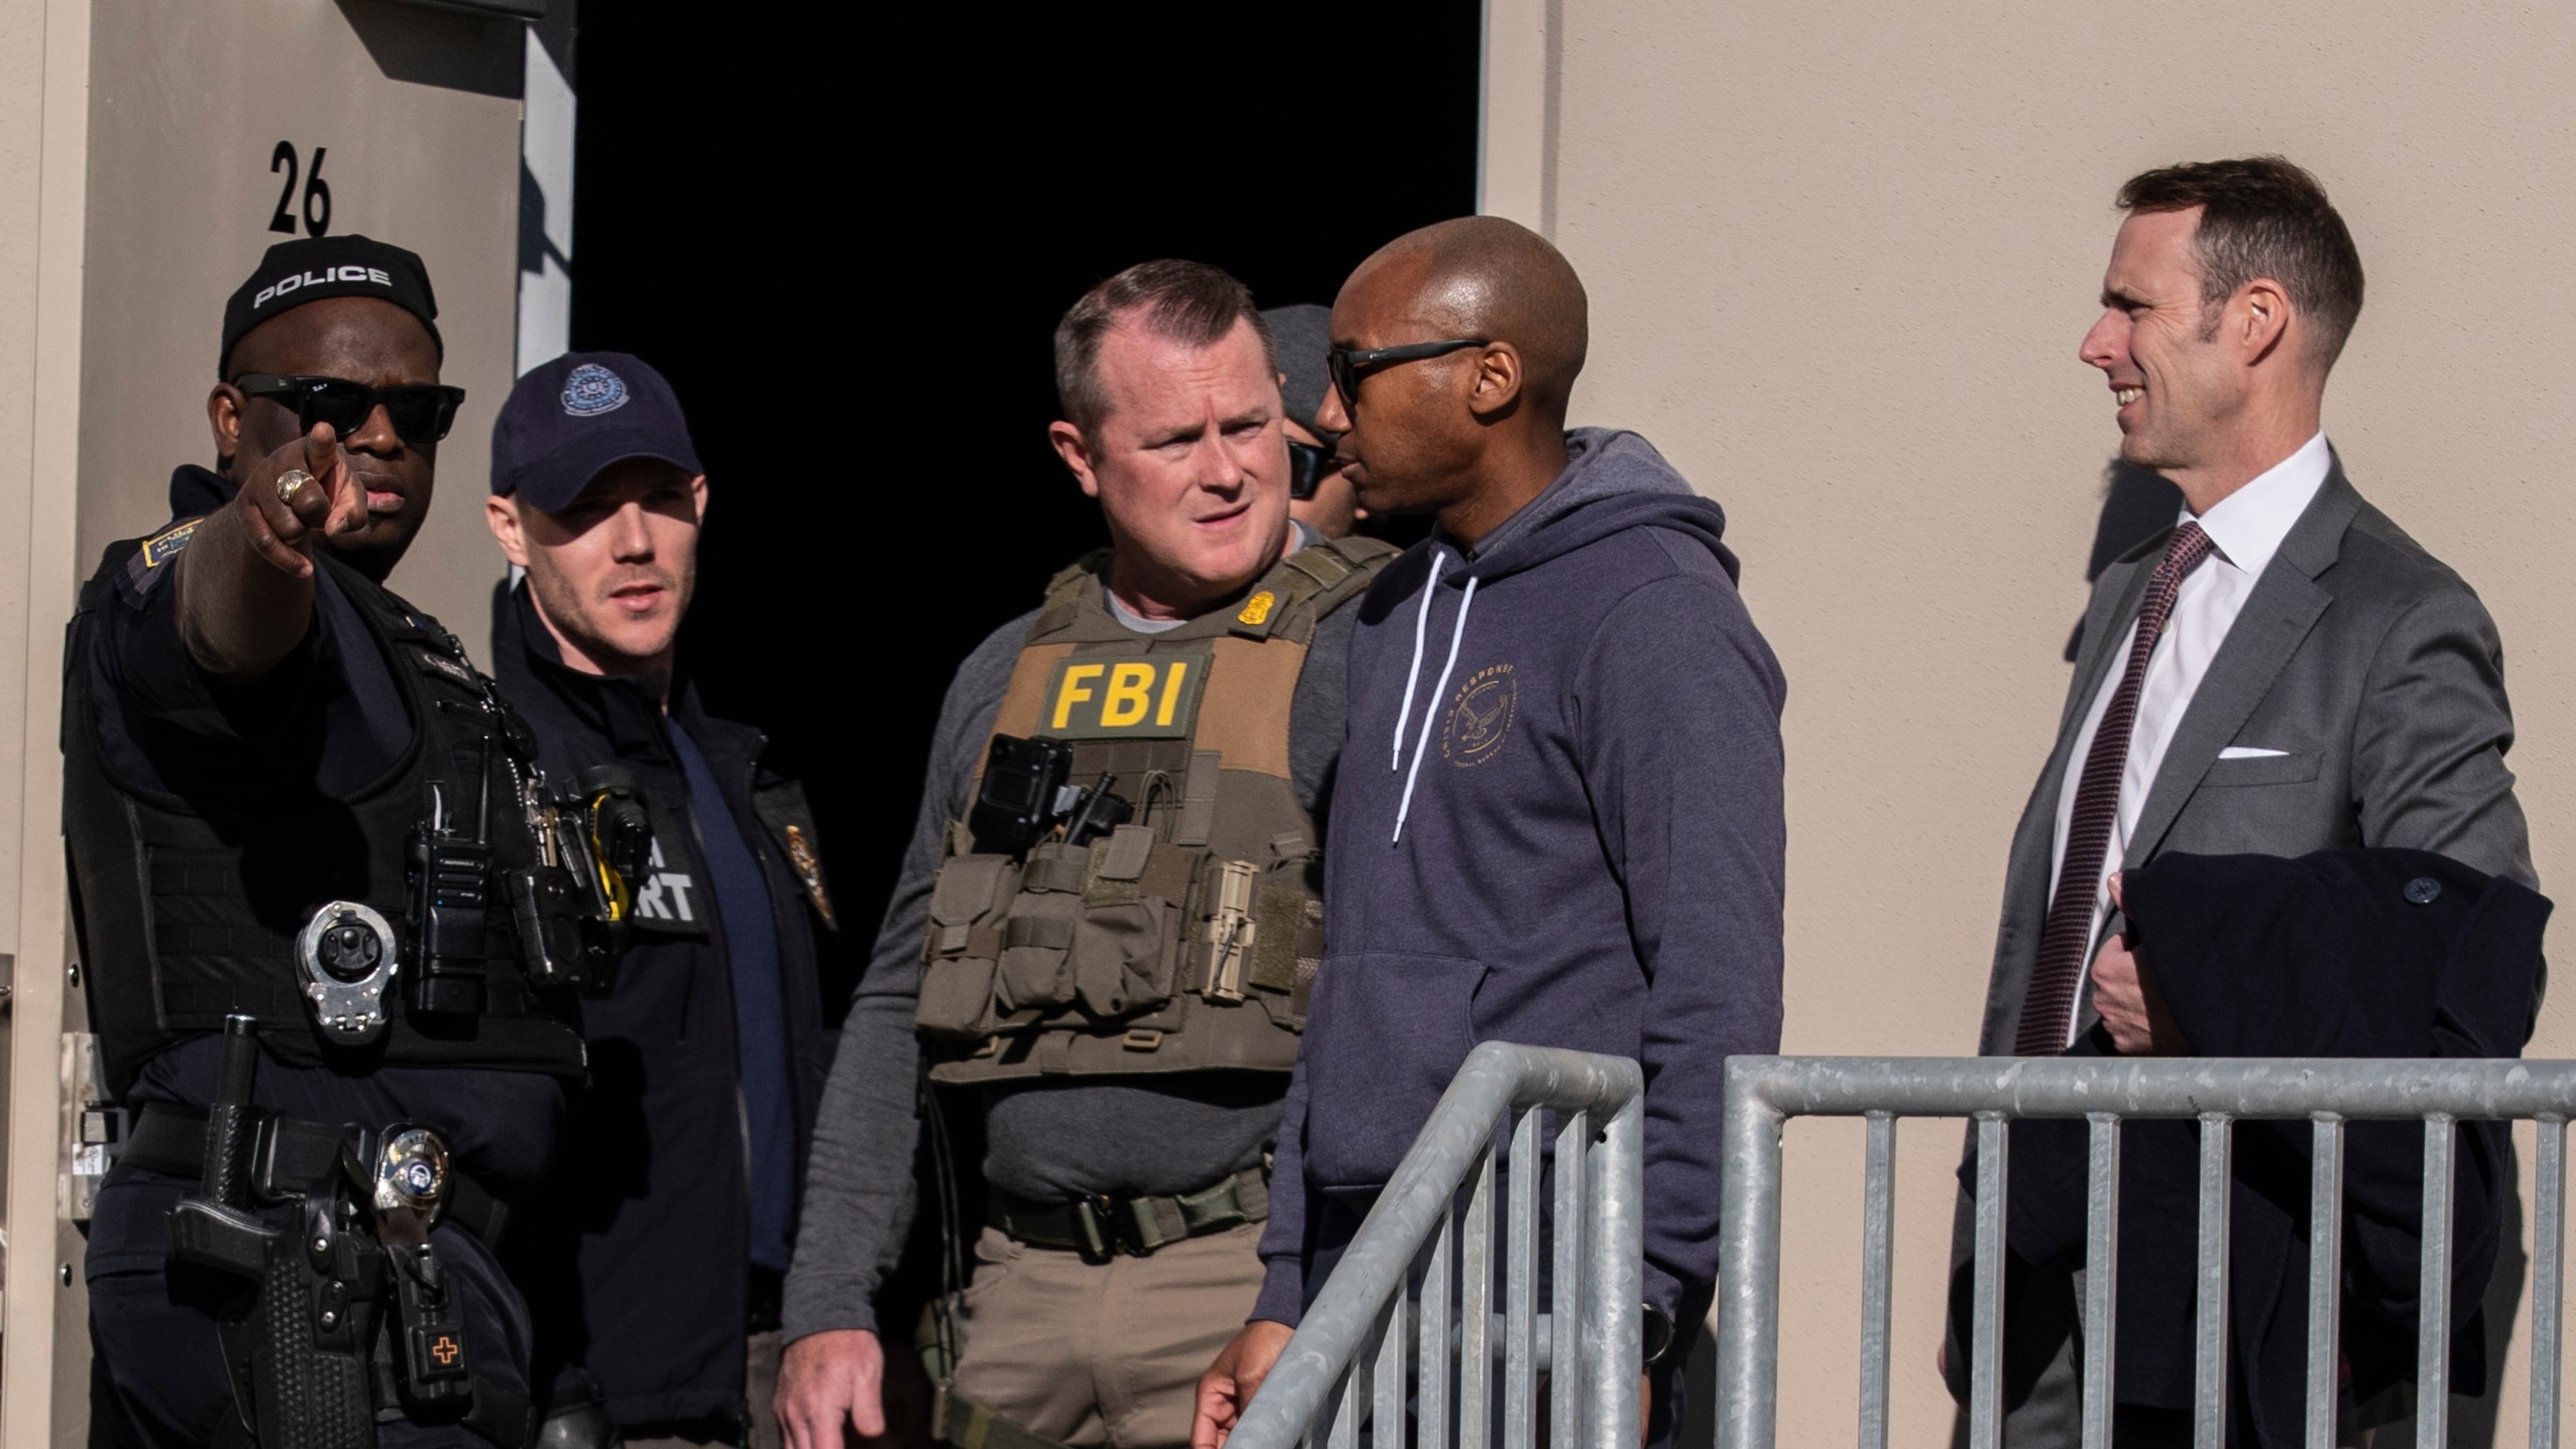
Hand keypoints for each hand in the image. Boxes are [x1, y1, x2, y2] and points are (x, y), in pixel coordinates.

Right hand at [239, 422, 357, 577]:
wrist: (290, 501)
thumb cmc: (329, 492)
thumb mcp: (351, 499)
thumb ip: (355, 513)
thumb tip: (334, 529)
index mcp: (315, 452)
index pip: (319, 446)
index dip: (321, 440)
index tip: (324, 430)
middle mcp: (282, 462)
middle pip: (310, 502)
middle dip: (321, 516)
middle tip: (319, 509)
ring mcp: (259, 484)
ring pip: (289, 527)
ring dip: (302, 533)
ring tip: (301, 519)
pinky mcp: (244, 509)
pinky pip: (267, 544)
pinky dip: (289, 561)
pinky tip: (305, 568)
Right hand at [778, 1328, 884, 1448]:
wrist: (821, 1315)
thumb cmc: (849, 1345)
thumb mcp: (868, 1374)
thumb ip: (869, 1412)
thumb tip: (876, 1439)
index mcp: (819, 1411)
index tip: (846, 1447)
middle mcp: (795, 1415)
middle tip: (839, 1444)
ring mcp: (784, 1411)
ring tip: (829, 1443)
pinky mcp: (779, 1404)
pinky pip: (783, 1438)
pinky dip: (798, 1446)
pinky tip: (814, 1442)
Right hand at [1194, 1320, 1294, 1448]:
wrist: (1289, 1321)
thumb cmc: (1264, 1340)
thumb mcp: (1252, 1376)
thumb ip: (1249, 1410)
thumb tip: (1252, 1439)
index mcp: (1210, 1393)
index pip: (1201, 1437)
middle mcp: (1223, 1403)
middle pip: (1220, 1442)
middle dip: (1234, 1448)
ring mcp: (1243, 1405)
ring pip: (1241, 1438)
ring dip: (1249, 1443)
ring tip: (1262, 1444)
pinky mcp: (1261, 1405)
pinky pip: (1257, 1429)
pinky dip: (1261, 1438)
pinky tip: (1270, 1441)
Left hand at [2090, 875, 2189, 1054]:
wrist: (2217, 1020)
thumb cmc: (2194, 974)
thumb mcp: (2168, 932)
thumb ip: (2136, 906)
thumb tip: (2114, 881)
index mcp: (2106, 970)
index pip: (2117, 947)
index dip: (2140, 946)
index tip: (2159, 951)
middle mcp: (2104, 1001)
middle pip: (2118, 975)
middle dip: (2136, 972)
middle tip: (2166, 973)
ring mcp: (2117, 1027)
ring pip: (2125, 1001)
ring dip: (2139, 997)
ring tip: (2169, 996)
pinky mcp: (2130, 1047)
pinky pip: (2133, 1028)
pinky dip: (2145, 1022)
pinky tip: (2167, 1016)